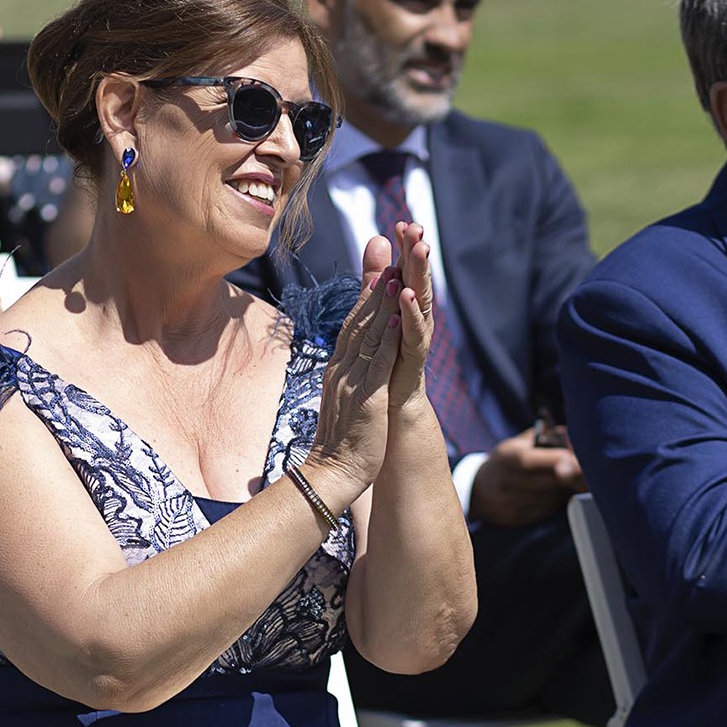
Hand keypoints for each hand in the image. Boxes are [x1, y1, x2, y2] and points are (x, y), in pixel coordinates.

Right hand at [308, 252, 403, 496]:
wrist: (329, 475)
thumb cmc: (339, 444)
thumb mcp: (344, 401)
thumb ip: (348, 378)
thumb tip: (349, 363)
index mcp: (338, 370)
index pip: (352, 324)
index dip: (365, 294)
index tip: (377, 267)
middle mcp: (342, 370)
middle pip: (358, 320)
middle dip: (373, 284)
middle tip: (384, 251)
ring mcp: (352, 382)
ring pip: (368, 335)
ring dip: (382, 303)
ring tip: (394, 274)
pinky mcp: (367, 399)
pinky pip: (378, 364)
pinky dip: (388, 339)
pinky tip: (397, 318)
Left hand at [381, 223, 437, 411]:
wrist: (395, 411)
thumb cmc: (387, 363)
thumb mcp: (379, 315)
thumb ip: (377, 280)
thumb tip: (376, 238)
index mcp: (404, 307)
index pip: (404, 271)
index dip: (403, 248)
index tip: (401, 222)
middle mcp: (415, 318)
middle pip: (416, 280)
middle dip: (416, 253)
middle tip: (417, 227)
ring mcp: (416, 338)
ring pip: (420, 301)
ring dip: (418, 275)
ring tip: (419, 251)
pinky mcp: (413, 360)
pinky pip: (413, 334)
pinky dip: (410, 314)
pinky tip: (406, 295)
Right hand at [469, 428, 585, 527]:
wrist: (480, 490)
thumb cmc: (509, 461)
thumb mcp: (520, 443)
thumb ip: (547, 437)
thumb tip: (574, 438)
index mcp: (505, 457)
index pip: (529, 461)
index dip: (556, 461)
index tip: (577, 459)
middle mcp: (503, 481)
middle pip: (544, 482)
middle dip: (571, 477)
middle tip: (590, 471)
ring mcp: (507, 502)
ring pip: (549, 498)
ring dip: (565, 489)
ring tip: (570, 479)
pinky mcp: (514, 518)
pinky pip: (545, 510)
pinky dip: (556, 501)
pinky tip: (557, 493)